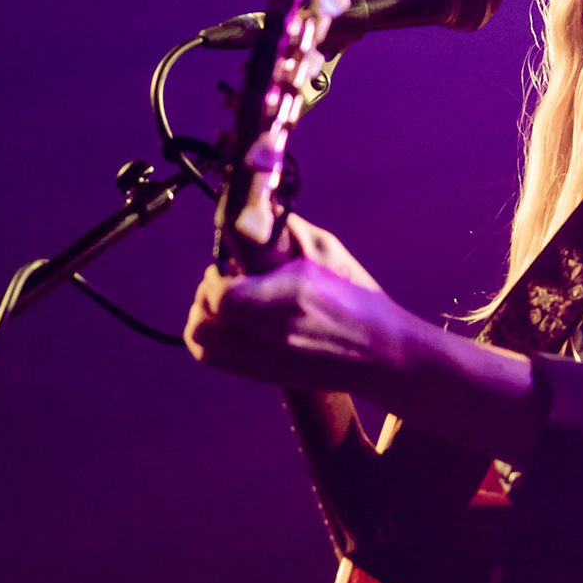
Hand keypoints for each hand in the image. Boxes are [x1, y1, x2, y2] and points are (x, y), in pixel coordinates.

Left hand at [185, 220, 407, 393]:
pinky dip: (209, 337)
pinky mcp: (264, 374)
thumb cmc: (357, 297)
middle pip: (202, 322)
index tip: (229, 265)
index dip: (215, 278)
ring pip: (201, 342)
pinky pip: (213, 358)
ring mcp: (266, 360)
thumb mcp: (327, 251)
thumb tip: (258, 208)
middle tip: (225, 280)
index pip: (223, 295)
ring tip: (225, 302)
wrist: (382, 352)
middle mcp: (273, 334)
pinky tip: (231, 322)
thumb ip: (287, 229)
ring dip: (203, 316)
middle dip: (205, 295)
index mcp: (290, 298)